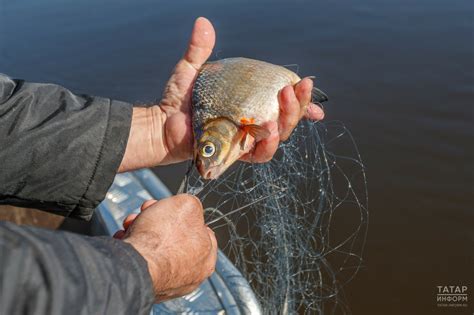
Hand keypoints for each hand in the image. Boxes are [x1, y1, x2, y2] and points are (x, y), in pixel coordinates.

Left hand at [118, 17, 323, 170]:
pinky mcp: (237, 153)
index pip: (281, 100)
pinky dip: (268, 143)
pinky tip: (269, 129)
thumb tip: (203, 22)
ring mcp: (246, 138)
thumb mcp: (191, 70)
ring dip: (288, 120)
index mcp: (250, 101)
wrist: (162, 123)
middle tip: (295, 87)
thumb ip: (200, 49)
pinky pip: (260, 154)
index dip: (300, 97)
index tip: (309, 85)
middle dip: (297, 103)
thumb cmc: (179, 99)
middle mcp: (253, 120)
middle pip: (287, 116)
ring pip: (279, 134)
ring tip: (283, 103)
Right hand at [119, 195, 216, 301]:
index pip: (201, 231)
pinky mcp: (144, 283)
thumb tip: (189, 206)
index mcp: (206, 258)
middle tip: (148, 210)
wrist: (132, 265)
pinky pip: (139, 259)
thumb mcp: (186, 204)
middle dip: (158, 219)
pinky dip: (132, 246)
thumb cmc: (162, 237)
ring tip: (132, 223)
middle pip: (174, 235)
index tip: (172, 205)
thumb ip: (192, 204)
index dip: (185, 213)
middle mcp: (189, 274)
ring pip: (154, 246)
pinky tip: (125, 237)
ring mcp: (166, 281)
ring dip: (141, 229)